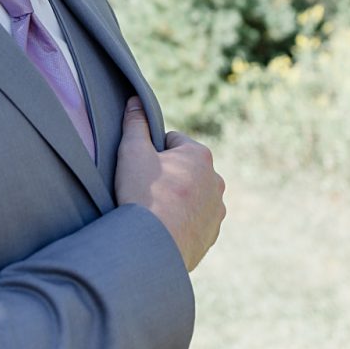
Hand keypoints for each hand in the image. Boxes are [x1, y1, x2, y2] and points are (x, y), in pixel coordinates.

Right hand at [115, 97, 226, 270]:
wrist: (152, 247)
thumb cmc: (143, 195)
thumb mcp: (132, 153)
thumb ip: (135, 124)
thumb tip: (136, 101)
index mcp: (200, 155)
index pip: (173, 142)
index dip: (152, 153)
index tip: (141, 168)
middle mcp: (216, 180)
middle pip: (185, 170)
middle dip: (168, 177)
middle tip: (145, 192)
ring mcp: (217, 209)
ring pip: (193, 196)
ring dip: (178, 200)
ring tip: (154, 213)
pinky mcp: (212, 234)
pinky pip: (196, 221)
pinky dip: (182, 223)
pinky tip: (164, 230)